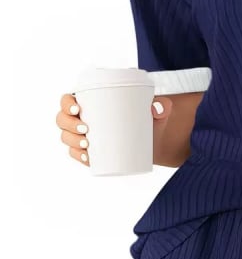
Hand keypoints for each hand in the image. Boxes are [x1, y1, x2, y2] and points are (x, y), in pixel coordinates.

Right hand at [55, 92, 172, 166]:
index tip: (77, 109)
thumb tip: (157, 108)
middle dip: (69, 125)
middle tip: (86, 130)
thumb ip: (162, 104)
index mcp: (91, 101)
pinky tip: (85, 158)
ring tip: (87, 145)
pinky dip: (78, 156)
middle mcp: (83, 117)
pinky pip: (77, 154)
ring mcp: (85, 136)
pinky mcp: (92, 151)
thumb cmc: (150, 117)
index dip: (66, 104)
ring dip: (72, 141)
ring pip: (68, 137)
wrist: (154, 141)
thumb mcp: (157, 109)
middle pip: (63, 120)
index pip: (68, 100)